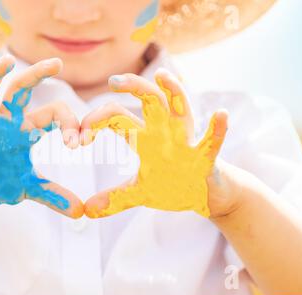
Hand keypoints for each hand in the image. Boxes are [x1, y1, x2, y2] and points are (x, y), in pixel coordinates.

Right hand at [0, 55, 83, 217]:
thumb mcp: (28, 187)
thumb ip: (54, 195)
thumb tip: (81, 212)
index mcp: (24, 131)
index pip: (51, 115)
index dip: (67, 124)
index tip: (77, 143)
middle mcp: (4, 123)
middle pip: (19, 92)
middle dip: (36, 76)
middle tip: (57, 63)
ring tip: (6, 62)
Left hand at [82, 69, 227, 217]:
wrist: (205, 197)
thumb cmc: (172, 186)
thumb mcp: (139, 192)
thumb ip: (114, 198)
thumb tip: (86, 211)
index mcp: (145, 138)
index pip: (118, 118)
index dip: (97, 121)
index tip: (81, 136)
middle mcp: (164, 133)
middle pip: (149, 101)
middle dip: (133, 87)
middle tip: (113, 81)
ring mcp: (186, 142)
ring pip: (180, 110)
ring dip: (174, 92)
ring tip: (163, 76)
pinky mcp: (206, 158)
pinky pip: (212, 142)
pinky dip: (217, 130)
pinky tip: (220, 115)